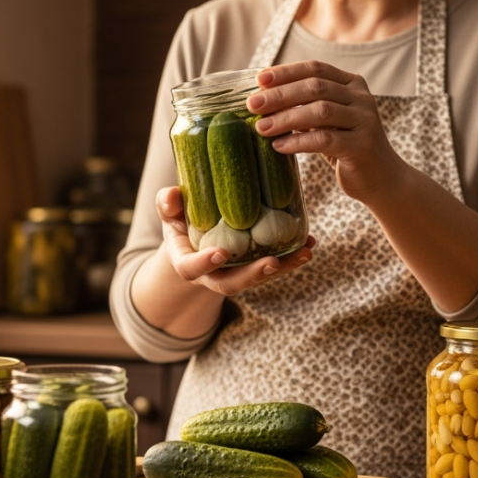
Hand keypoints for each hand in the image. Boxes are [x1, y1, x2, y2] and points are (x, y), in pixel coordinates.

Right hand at [155, 186, 314, 295]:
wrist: (195, 241)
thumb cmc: (181, 223)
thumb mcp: (170, 213)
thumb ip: (168, 204)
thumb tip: (173, 194)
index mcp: (187, 262)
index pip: (192, 269)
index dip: (205, 264)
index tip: (220, 254)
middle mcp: (213, 275)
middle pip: (232, 283)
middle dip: (253, 275)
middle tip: (272, 263)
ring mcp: (236, 273)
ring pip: (259, 277)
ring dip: (283, 268)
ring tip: (304, 253)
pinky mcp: (254, 266)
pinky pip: (274, 266)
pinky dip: (292, 257)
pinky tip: (309, 244)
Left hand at [247, 61, 408, 203]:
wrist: (382, 179)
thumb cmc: (346, 148)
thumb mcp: (327, 122)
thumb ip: (305, 107)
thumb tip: (262, 101)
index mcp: (352, 84)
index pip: (316, 68)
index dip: (286, 72)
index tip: (259, 80)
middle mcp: (361, 97)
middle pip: (315, 87)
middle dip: (280, 95)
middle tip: (253, 105)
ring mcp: (365, 120)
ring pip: (320, 111)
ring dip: (286, 118)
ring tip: (261, 127)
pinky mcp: (363, 146)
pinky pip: (325, 139)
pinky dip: (298, 141)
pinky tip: (279, 146)